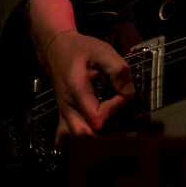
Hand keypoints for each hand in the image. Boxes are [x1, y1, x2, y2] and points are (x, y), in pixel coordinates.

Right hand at [26, 0, 134, 139]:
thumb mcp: (103, 51)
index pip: (99, 116)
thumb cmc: (81, 49)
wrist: (56, 49)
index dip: (115, 107)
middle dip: (106, 131)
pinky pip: (73, 133)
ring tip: (112, 122)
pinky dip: (86, 135)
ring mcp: (64, 113)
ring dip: (97, 134)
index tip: (123, 92)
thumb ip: (118, 71)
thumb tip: (128, 93)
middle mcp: (67, 108)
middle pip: (86, 136)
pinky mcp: (66, 114)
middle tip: (117, 114)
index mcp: (76, 92)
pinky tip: (98, 131)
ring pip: (79, 137)